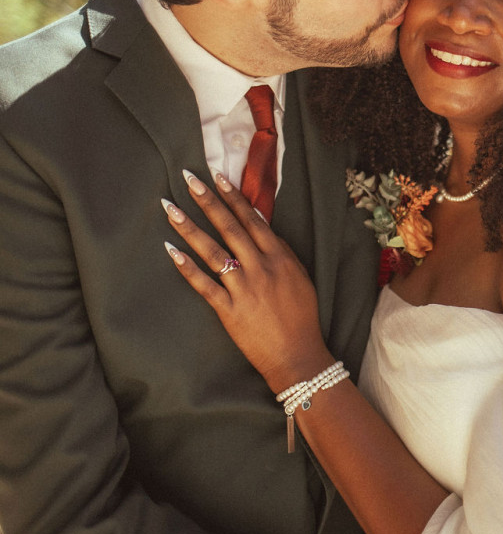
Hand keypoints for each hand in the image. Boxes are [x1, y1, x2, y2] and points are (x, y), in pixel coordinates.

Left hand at [163, 172, 330, 390]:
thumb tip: (261, 225)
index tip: (217, 176)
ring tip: (170, 208)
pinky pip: (204, 285)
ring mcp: (243, 289)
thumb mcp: (300, 277)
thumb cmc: (301, 317)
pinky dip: (186, 268)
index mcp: (279, 258)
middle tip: (188, 178)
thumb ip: (281, 251)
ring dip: (189, 228)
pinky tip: (171, 251)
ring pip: (212, 251)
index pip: (251, 219)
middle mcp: (260, 268)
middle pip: (229, 228)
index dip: (232, 197)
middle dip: (207, 201)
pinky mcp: (229, 311)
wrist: (298, 357)